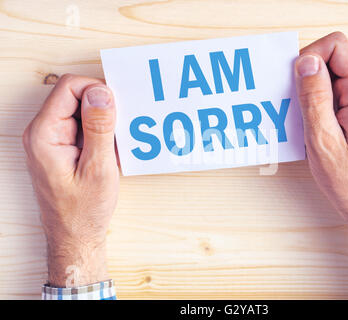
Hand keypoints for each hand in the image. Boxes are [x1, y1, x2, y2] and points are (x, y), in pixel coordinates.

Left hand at [23, 74, 118, 286]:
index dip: (97, 90)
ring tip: (115, 144)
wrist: (75, 235)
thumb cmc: (83, 210)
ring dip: (103, 122)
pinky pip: (82, 126)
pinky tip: (110, 151)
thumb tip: (102, 92)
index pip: (69, 86)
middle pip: (74, 96)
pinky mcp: (61, 146)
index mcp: (45, 134)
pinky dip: (100, 133)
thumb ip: (99, 128)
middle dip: (102, 107)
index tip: (117, 107)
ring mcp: (51, 139)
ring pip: (80, 110)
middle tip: (120, 128)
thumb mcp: (98, 167)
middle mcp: (43, 132)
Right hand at [294, 32, 347, 253]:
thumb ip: (314, 98)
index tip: (295, 82)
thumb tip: (305, 62)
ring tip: (300, 118)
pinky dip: (314, 103)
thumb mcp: (324, 140)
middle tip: (294, 104)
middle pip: (331, 58)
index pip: (336, 46)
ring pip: (328, 76)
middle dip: (306, 76)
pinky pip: (331, 92)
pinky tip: (307, 124)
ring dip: (308, 92)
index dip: (309, 57)